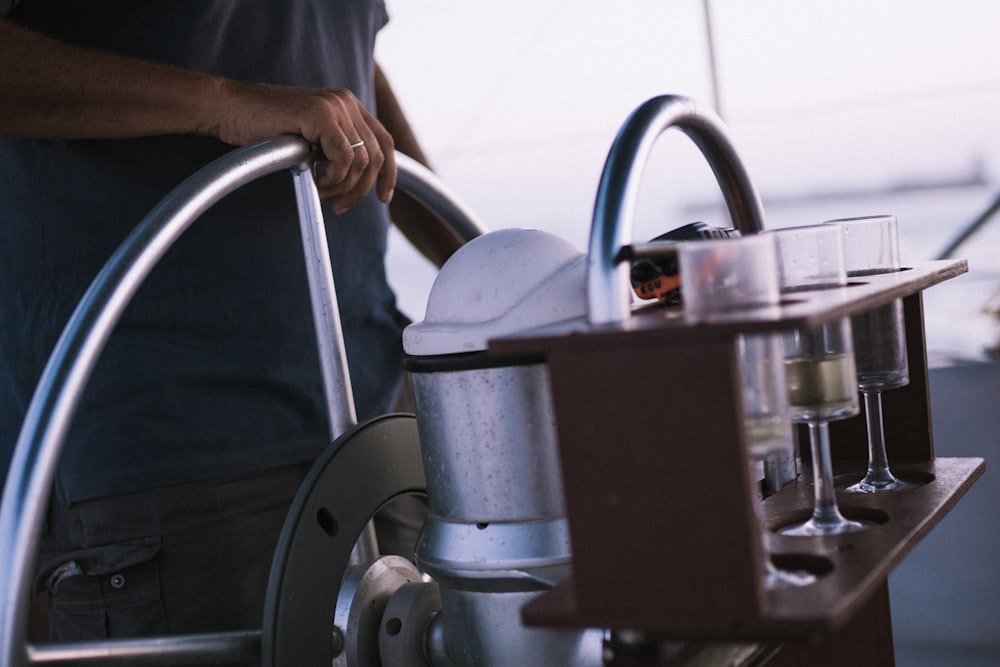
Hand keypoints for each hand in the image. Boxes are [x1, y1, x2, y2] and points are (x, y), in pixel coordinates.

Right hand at [215, 81, 395, 214]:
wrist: (228, 109)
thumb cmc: (262, 128)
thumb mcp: (309, 140)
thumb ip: (335, 151)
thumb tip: (359, 183)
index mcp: (348, 105)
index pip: (385, 142)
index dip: (388, 174)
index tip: (383, 200)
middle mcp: (346, 102)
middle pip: (376, 157)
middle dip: (360, 190)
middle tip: (338, 207)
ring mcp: (335, 105)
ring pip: (361, 162)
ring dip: (342, 187)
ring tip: (319, 192)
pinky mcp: (320, 114)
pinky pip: (344, 160)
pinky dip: (332, 179)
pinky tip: (314, 181)